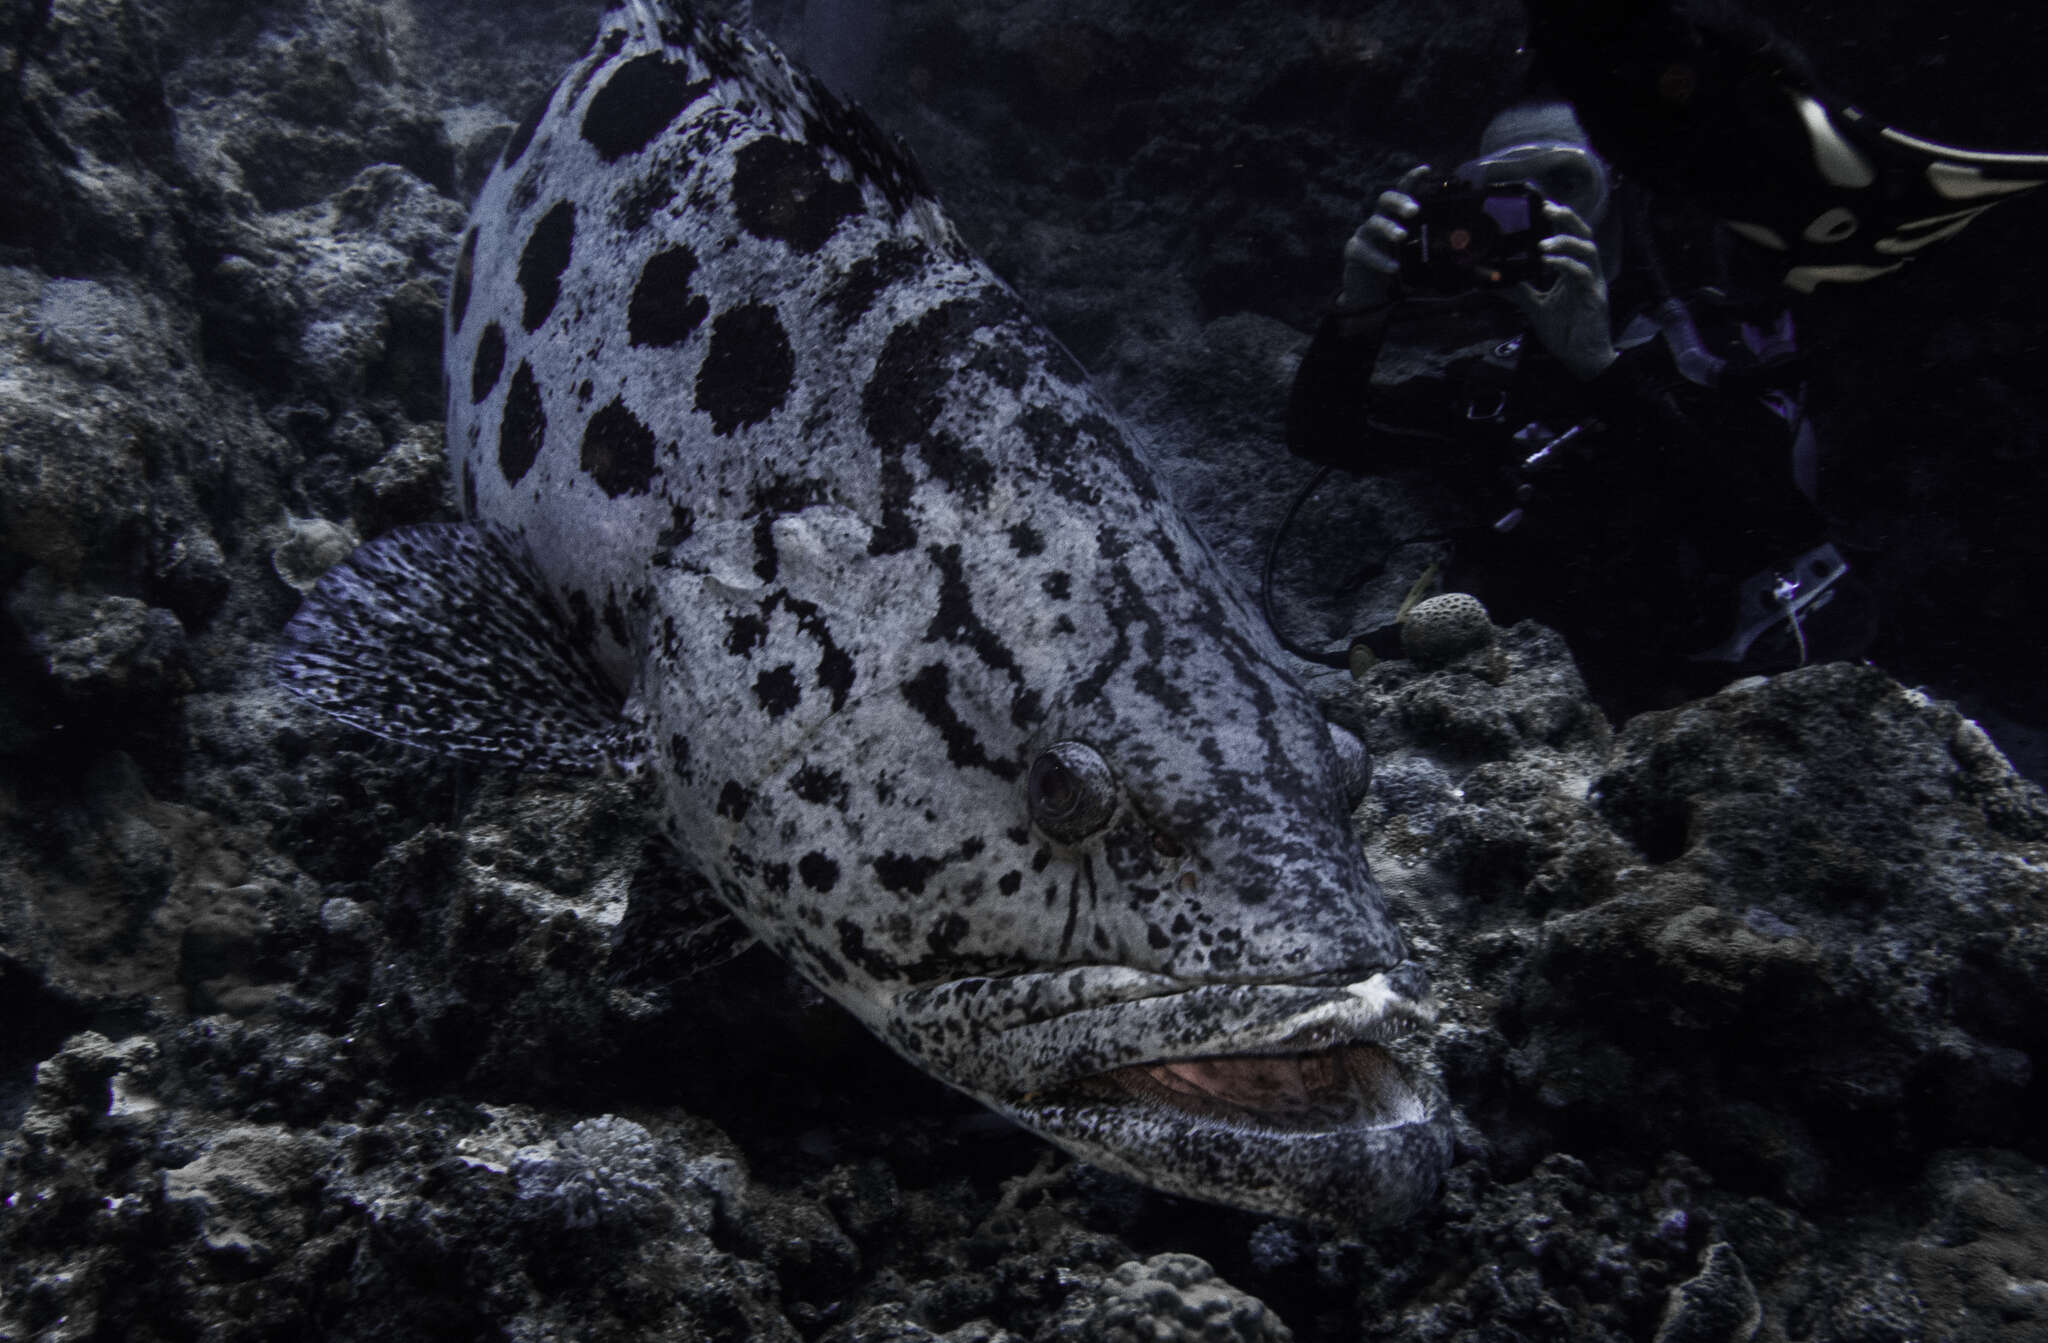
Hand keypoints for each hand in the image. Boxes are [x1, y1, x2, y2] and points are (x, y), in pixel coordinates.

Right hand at [1338, 164, 1433, 312]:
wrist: (1370, 289)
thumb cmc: (1398, 265)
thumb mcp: (1417, 253)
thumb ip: (1434, 246)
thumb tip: (1463, 244)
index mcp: (1395, 215)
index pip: (1403, 192)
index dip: (1412, 179)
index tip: (1426, 170)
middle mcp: (1378, 219)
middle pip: (1385, 200)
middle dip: (1400, 202)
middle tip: (1415, 211)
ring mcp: (1364, 234)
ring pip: (1375, 224)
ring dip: (1389, 229)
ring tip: (1402, 236)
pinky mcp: (1354, 251)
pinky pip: (1365, 252)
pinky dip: (1380, 259)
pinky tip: (1394, 268)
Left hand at [1505, 201, 1616, 379]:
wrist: (1582, 360)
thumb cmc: (1565, 333)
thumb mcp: (1536, 308)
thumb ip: (1519, 291)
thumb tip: (1494, 279)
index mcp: (1574, 271)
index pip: (1570, 236)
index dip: (1560, 219)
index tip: (1541, 205)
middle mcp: (1586, 272)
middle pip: (1584, 234)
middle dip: (1567, 218)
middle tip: (1546, 209)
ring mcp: (1592, 283)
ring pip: (1588, 250)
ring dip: (1565, 242)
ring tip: (1543, 244)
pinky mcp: (1594, 298)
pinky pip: (1582, 275)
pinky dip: (1565, 265)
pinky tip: (1549, 263)